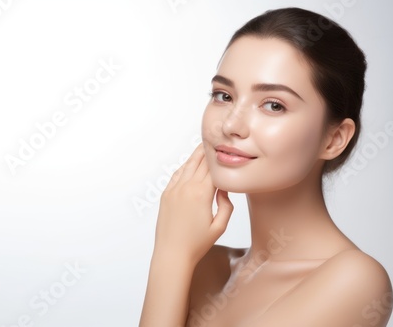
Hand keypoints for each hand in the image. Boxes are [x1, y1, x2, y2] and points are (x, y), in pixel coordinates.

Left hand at [153, 142, 233, 266]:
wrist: (171, 254)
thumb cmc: (196, 244)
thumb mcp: (220, 226)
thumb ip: (226, 205)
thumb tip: (225, 189)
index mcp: (202, 194)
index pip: (214, 168)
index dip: (221, 157)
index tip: (226, 147)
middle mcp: (186, 188)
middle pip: (201, 162)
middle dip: (209, 151)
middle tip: (216, 138)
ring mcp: (174, 190)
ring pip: (188, 165)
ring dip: (196, 155)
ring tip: (204, 145)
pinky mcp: (166, 195)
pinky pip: (177, 175)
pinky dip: (185, 166)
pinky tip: (190, 163)